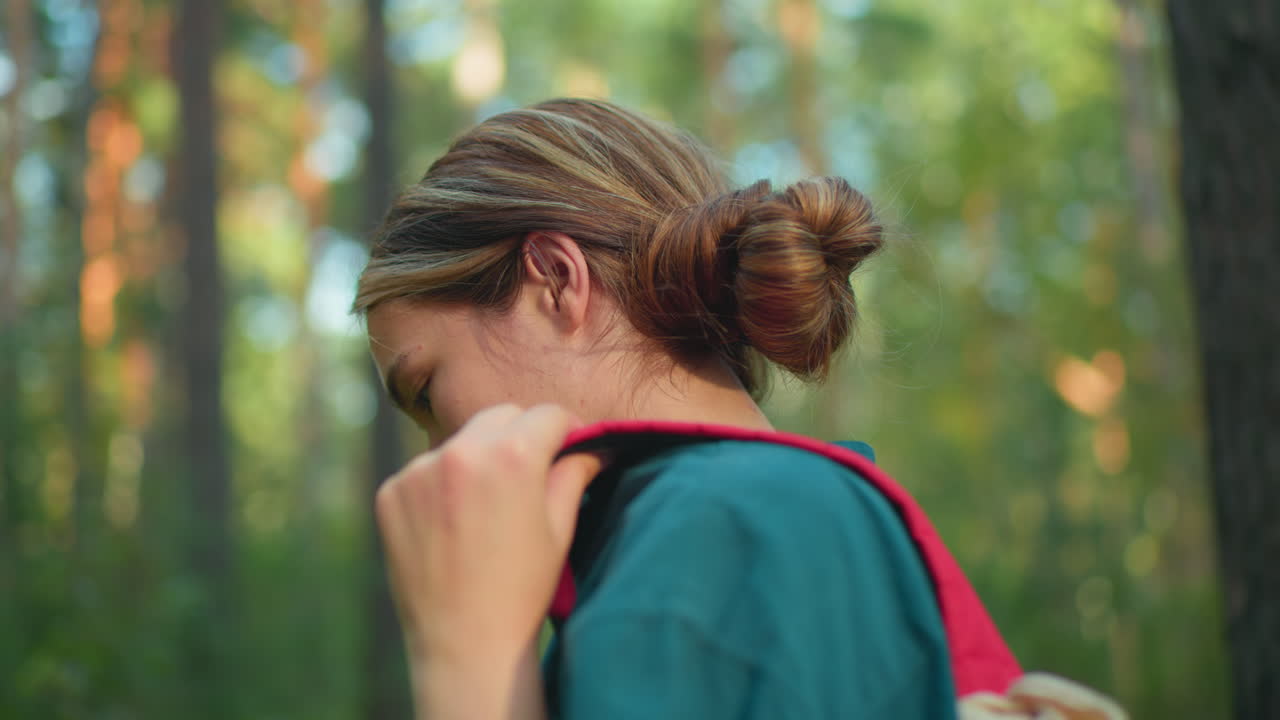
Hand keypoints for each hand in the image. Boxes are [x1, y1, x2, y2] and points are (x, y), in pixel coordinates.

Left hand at [374, 404, 602, 718]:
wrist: (464, 643)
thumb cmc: (523, 588)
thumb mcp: (559, 527)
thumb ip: (575, 472)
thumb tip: (596, 444)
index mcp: (512, 456)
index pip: (547, 414)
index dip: (566, 430)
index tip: (570, 450)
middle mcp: (461, 451)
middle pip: (502, 416)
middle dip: (522, 435)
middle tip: (532, 473)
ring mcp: (418, 471)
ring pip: (462, 441)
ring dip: (480, 458)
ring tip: (489, 507)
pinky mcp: (391, 492)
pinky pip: (426, 469)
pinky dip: (442, 484)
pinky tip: (454, 523)